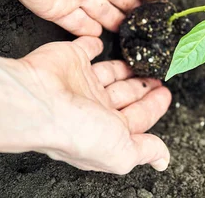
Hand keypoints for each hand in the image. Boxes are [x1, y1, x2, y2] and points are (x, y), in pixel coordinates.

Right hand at [0, 38, 171, 173]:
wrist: (39, 101)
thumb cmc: (76, 130)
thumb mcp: (122, 150)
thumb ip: (144, 151)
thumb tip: (162, 161)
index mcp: (105, 130)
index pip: (136, 117)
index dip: (153, 106)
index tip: (165, 93)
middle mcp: (92, 107)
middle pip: (124, 94)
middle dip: (142, 87)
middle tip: (158, 76)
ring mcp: (80, 82)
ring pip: (109, 73)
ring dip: (125, 68)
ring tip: (142, 60)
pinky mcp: (70, 58)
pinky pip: (87, 48)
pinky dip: (95, 44)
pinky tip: (104, 42)